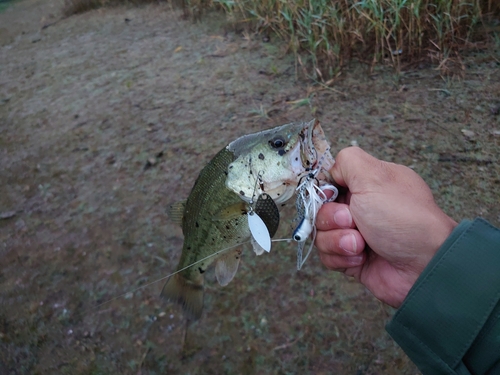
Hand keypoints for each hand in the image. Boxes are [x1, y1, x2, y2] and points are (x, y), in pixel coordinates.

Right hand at [315, 147, 456, 307]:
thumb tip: (332, 170)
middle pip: (321, 209)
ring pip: (321, 234)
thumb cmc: (403, 218)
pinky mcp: (352, 259)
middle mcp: (361, 208)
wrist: (422, 265)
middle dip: (332, 218)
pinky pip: (328, 256)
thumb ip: (347, 161)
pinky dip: (342, 257)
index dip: (325, 191)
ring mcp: (356, 234)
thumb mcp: (374, 176)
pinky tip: (361, 258)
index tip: (333, 196)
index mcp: (368, 184)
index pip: (330, 183)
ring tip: (361, 245)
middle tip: (353, 221)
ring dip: (338, 240)